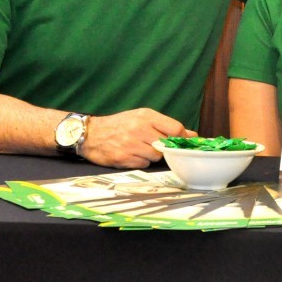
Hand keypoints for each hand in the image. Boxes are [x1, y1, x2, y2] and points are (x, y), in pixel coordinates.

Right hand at [80, 108, 196, 168]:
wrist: (90, 134)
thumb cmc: (119, 125)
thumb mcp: (141, 117)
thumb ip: (166, 125)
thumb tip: (192, 134)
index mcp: (146, 116)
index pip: (175, 128)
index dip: (183, 138)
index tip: (185, 142)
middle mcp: (139, 129)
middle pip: (167, 144)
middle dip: (165, 147)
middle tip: (156, 145)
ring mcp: (131, 145)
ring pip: (156, 156)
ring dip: (152, 155)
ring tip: (140, 148)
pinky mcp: (124, 159)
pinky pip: (144, 164)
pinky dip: (141, 162)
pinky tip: (132, 155)